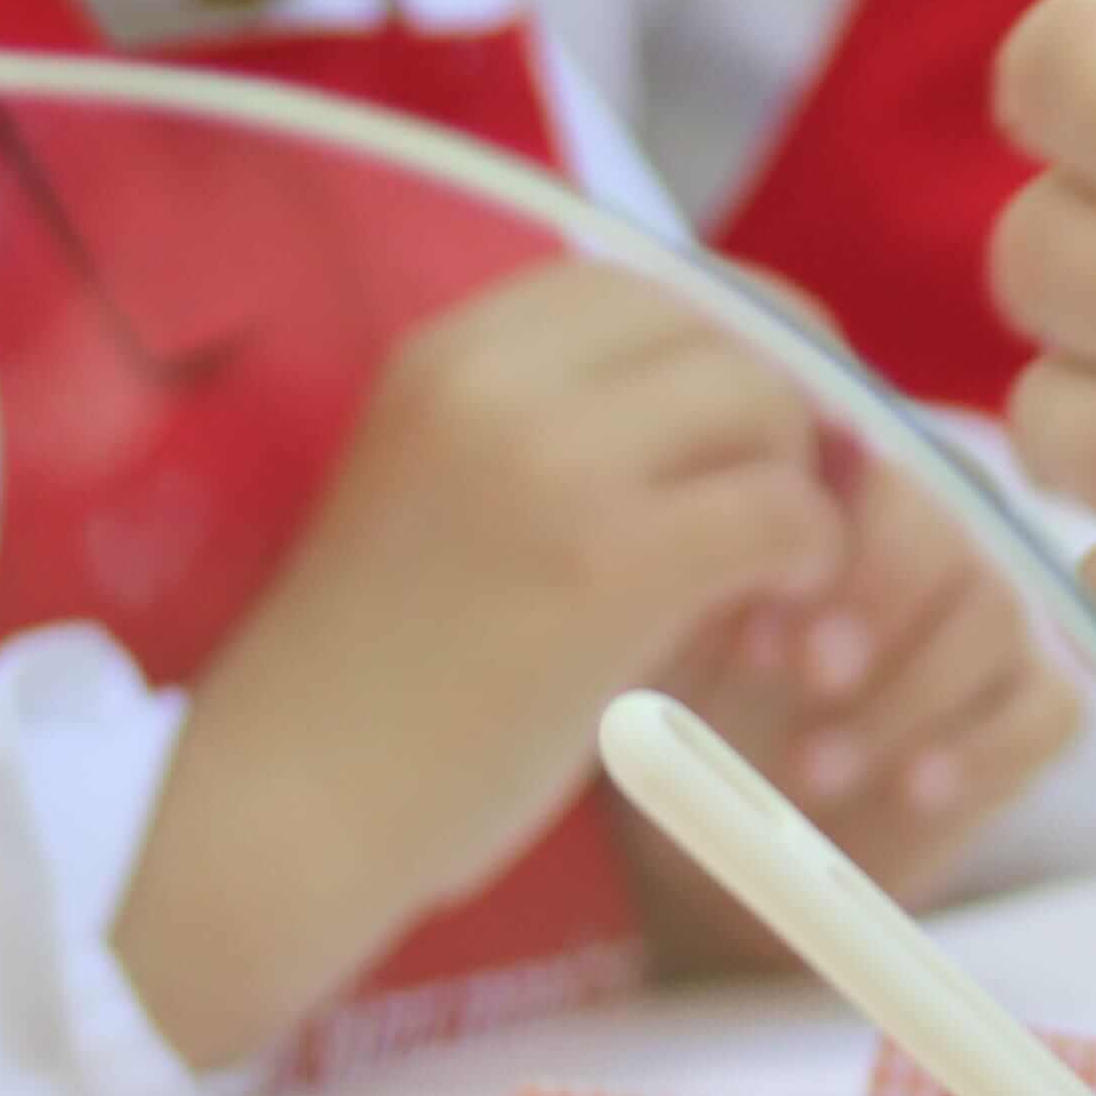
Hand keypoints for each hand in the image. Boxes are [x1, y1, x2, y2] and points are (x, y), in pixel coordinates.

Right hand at [120, 262, 845, 1062]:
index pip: (665, 280)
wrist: (284, 815)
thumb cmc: (377, 678)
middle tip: (799, 500)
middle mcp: (498, 374)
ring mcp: (553, 461)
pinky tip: (775, 615)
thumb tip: (754, 380)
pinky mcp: (608, 562)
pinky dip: (812, 558)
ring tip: (777, 572)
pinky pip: (783, 512)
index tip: (762, 434)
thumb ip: (565, 421)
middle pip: (735, 320)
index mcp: (453, 347)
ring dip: (806, 484)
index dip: (748, 345)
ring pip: (769, 402)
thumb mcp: (449, 488)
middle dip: (798, 403)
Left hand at [635, 447, 1091, 945]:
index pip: (872, 471)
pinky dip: (981, 748)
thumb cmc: (690, 722)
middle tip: (811, 678)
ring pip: (994, 617)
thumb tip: (740, 537)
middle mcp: (933, 544)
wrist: (727, 849)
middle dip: (880, 602)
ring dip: (907, 694)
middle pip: (944, 533)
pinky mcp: (1034, 709)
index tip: (754, 637)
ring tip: (812, 772)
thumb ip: (709, 582)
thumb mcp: (676, 652)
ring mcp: (991, 624)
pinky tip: (913, 787)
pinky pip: (1047, 708)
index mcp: (843, 506)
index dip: (826, 543)